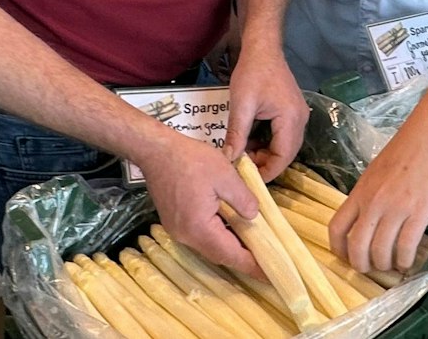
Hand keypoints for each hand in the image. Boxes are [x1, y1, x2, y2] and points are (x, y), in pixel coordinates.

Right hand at [133, 135, 260, 275]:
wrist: (157, 151)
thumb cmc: (191, 160)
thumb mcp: (226, 176)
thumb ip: (243, 199)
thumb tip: (254, 216)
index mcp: (199, 228)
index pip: (231, 254)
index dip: (252, 266)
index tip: (270, 275)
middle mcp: (186, 236)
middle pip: (219, 255)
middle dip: (244, 259)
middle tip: (267, 261)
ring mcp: (178, 231)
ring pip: (210, 247)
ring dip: (231, 247)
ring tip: (255, 246)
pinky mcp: (175, 222)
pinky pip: (202, 237)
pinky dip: (219, 237)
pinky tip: (233, 229)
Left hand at [225, 42, 308, 181]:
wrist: (263, 48)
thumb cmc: (252, 73)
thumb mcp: (241, 105)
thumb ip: (237, 134)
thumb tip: (229, 159)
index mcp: (291, 119)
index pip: (283, 157)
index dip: (268, 172)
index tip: (249, 179)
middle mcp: (301, 120)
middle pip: (287, 154)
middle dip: (265, 163)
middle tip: (242, 166)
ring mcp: (298, 115)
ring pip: (285, 146)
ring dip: (266, 153)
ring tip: (243, 153)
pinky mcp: (292, 112)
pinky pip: (283, 135)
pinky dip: (268, 142)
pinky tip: (251, 140)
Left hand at [327, 126, 427, 272]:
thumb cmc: (401, 154)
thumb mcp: (372, 175)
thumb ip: (366, 198)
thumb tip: (364, 222)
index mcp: (359, 194)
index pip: (337, 228)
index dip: (338, 250)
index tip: (346, 258)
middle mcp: (373, 204)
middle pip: (357, 247)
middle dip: (362, 265)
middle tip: (371, 268)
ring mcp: (396, 210)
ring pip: (381, 251)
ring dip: (385, 265)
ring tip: (392, 265)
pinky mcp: (418, 214)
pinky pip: (406, 247)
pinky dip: (405, 261)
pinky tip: (408, 262)